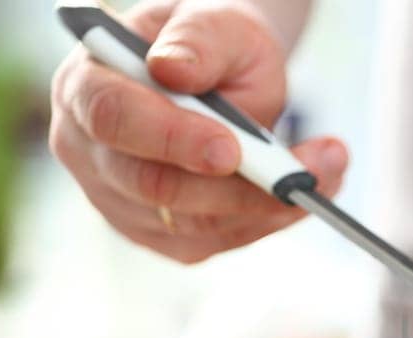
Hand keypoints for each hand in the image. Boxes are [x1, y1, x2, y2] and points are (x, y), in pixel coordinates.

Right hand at [49, 0, 346, 262]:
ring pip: (192, 224)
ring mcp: (118, 200)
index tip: (231, 147)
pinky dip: (267, 221)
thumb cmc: (210, 43)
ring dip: (267, 205)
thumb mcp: (213, 20)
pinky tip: (303, 192)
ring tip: (328, 167)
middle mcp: (88, 151)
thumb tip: (174, 70)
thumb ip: (198, 40)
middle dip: (237, 184)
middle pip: (152, 186)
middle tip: (308, 167)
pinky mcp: (158, 234)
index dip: (170, 137)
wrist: (221, 72)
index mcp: (84, 86)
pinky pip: (216, 240)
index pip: (113, 119)